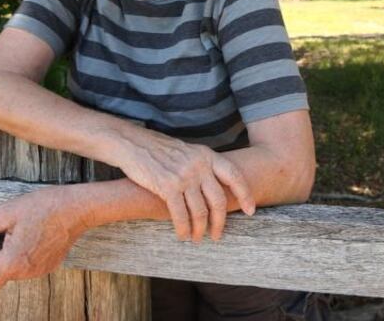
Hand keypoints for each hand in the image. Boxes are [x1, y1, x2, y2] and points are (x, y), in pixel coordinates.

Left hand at [0, 186, 91, 295]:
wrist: (78, 208)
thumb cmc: (44, 207)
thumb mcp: (7, 210)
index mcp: (12, 262)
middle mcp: (26, 272)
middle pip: (0, 275)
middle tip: (7, 231)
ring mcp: (40, 270)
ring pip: (15, 270)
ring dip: (13, 254)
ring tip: (24, 229)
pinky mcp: (50, 265)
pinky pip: (29, 265)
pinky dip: (27, 253)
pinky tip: (36, 233)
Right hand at [114, 126, 254, 242]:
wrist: (132, 144)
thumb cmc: (158, 150)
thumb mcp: (187, 152)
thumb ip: (202, 167)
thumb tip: (213, 190)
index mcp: (207, 155)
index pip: (234, 176)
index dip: (245, 194)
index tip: (251, 210)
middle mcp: (199, 165)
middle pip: (218, 200)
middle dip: (219, 222)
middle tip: (217, 235)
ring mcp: (184, 176)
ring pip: (200, 211)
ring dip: (199, 230)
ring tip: (197, 239)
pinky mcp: (168, 186)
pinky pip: (181, 215)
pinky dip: (183, 229)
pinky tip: (182, 235)